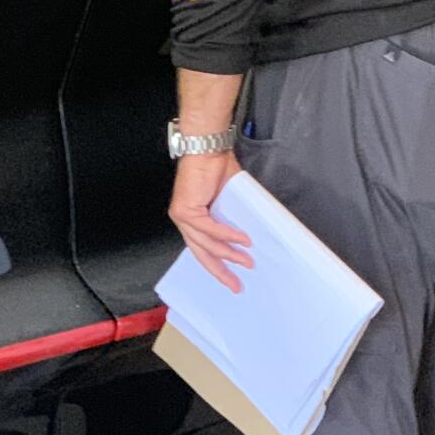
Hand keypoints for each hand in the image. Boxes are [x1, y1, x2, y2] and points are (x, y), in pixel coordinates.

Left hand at [168, 152, 253, 291]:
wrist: (208, 148)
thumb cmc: (219, 168)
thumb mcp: (229, 199)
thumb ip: (233, 218)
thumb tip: (251, 234)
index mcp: (193, 220)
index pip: (204, 249)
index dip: (219, 265)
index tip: (233, 279)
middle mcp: (184, 221)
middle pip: (202, 254)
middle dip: (221, 272)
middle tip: (236, 286)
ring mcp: (183, 217)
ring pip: (206, 245)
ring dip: (229, 254)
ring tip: (247, 261)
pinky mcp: (186, 211)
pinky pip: (209, 230)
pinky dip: (227, 236)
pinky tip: (242, 240)